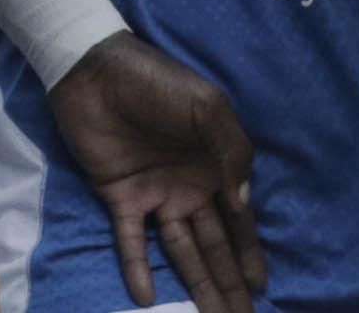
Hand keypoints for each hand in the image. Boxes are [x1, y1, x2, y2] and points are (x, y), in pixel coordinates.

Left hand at [49, 33, 265, 312]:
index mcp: (215, 167)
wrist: (97, 69)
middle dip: (228, 282)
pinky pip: (130, 241)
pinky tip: (146, 298)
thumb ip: (230, 152)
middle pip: (213, 246)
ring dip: (194, 285)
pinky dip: (137, 268)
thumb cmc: (160, 82)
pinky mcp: (119, 197)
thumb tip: (242, 205)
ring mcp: (154, 195)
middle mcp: (189, 188)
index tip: (261, 287)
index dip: (249, 254)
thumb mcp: (208, 107)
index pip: (237, 221)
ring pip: (180, 251)